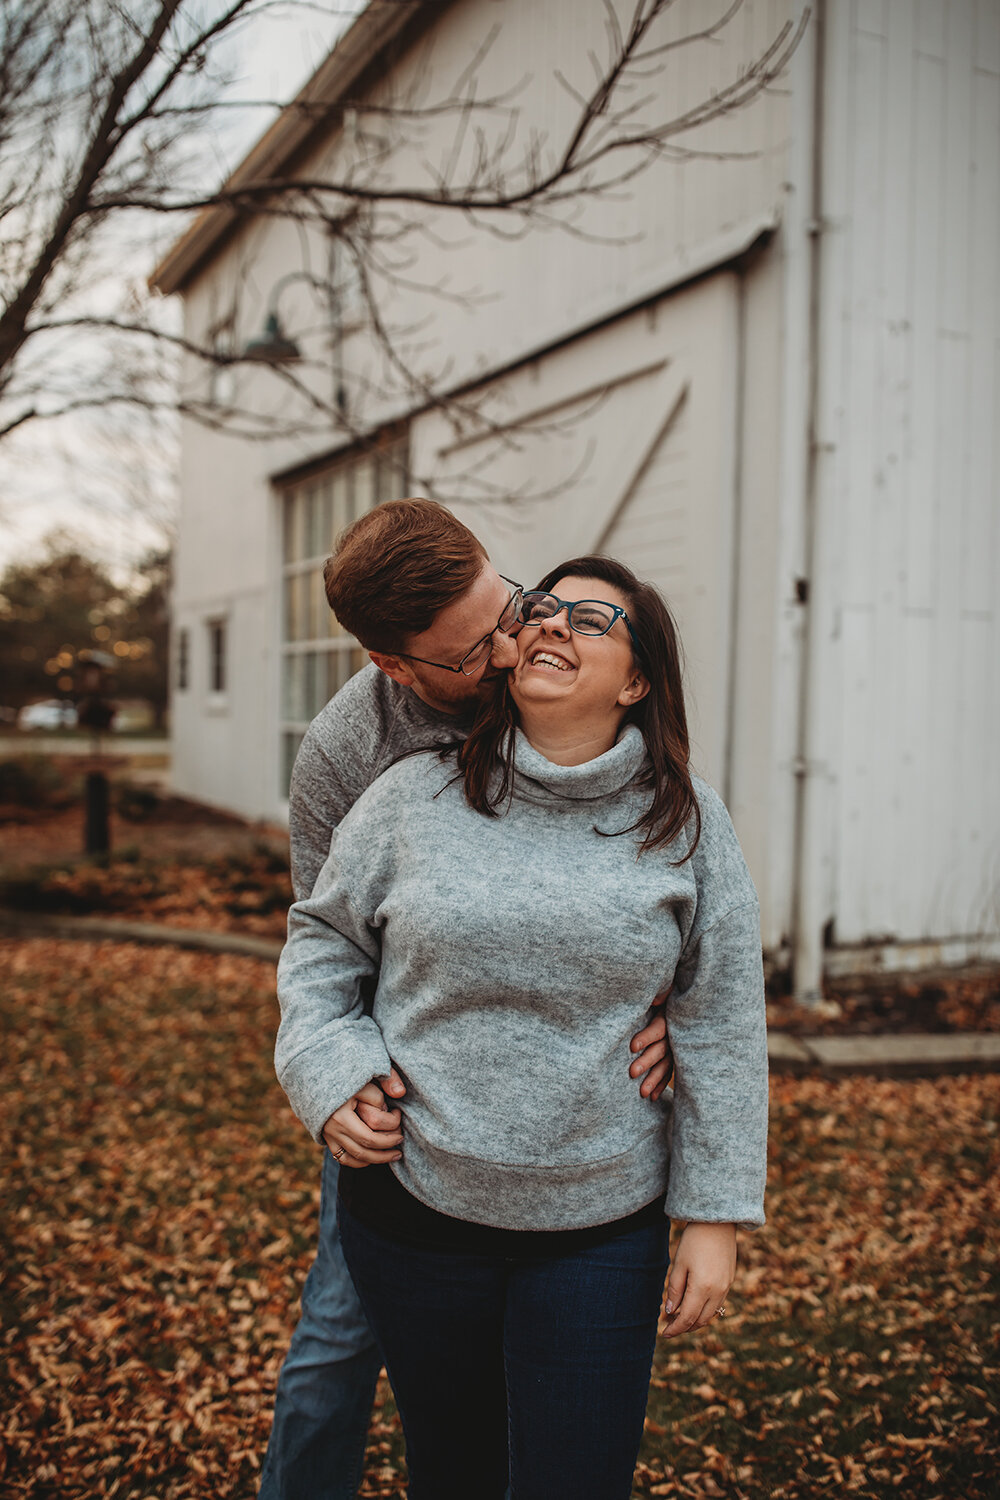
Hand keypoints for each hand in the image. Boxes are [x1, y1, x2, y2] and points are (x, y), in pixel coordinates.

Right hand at [320, 1067, 405, 1167]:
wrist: (316, 1075)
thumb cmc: (345, 1074)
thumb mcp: (366, 1074)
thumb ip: (385, 1080)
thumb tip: (400, 1093)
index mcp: (341, 1115)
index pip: (372, 1132)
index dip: (390, 1129)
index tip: (398, 1115)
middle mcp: (333, 1128)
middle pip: (364, 1149)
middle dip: (387, 1149)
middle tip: (401, 1141)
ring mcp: (328, 1135)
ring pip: (355, 1158)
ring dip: (377, 1159)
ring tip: (394, 1155)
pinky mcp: (327, 1138)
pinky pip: (343, 1159)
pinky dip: (359, 1162)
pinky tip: (373, 1157)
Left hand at [629, 989, 672, 1099]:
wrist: (682, 1004)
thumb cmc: (665, 998)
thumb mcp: (665, 993)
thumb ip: (660, 995)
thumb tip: (654, 1000)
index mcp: (669, 1018)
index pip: (658, 1029)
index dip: (647, 1037)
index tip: (632, 1046)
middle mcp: (675, 1035)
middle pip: (662, 1050)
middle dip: (647, 1062)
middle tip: (632, 1072)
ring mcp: (677, 1048)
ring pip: (666, 1065)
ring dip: (654, 1079)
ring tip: (642, 1092)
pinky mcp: (676, 1057)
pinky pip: (670, 1072)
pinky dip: (661, 1084)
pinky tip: (653, 1096)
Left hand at [661, 1222, 735, 1337]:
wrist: (718, 1222)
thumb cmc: (694, 1241)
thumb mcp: (679, 1264)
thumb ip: (674, 1289)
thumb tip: (670, 1311)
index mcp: (703, 1288)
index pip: (687, 1318)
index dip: (675, 1328)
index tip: (665, 1333)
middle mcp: (718, 1291)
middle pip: (700, 1320)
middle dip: (684, 1327)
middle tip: (669, 1326)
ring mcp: (726, 1287)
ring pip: (710, 1314)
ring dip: (695, 1320)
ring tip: (680, 1317)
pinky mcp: (730, 1281)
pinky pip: (717, 1303)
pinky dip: (705, 1310)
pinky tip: (694, 1305)